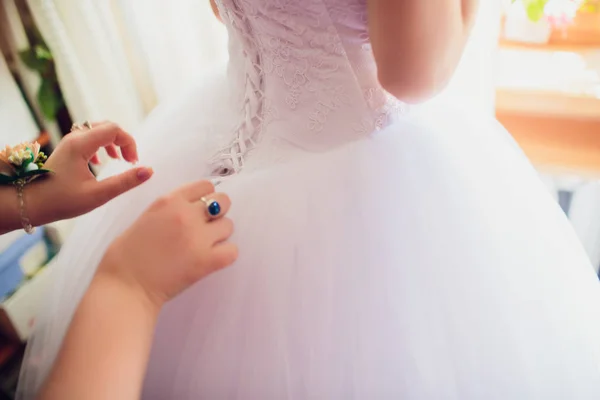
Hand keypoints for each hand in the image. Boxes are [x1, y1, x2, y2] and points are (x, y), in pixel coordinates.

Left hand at [26, 122, 152, 225]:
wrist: (29, 203)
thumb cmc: (61, 201)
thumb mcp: (98, 194)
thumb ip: (125, 182)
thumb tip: (148, 171)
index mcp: (81, 144)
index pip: (114, 129)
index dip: (129, 143)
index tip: (133, 163)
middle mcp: (75, 137)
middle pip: (107, 126)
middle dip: (123, 141)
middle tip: (129, 161)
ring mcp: (69, 142)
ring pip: (98, 130)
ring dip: (113, 142)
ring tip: (119, 160)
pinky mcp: (67, 148)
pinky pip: (89, 137)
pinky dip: (102, 145)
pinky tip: (101, 161)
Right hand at [96, 180, 236, 308]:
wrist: (125, 287)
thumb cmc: (126, 256)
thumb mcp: (146, 218)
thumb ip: (169, 210)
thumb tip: (190, 210)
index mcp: (169, 201)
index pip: (205, 186)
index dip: (205, 198)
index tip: (199, 210)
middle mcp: (187, 215)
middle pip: (223, 201)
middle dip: (217, 213)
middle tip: (205, 228)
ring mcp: (199, 238)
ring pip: (228, 226)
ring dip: (219, 235)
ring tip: (204, 246)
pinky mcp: (207, 261)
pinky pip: (233, 251)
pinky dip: (225, 255)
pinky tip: (212, 260)